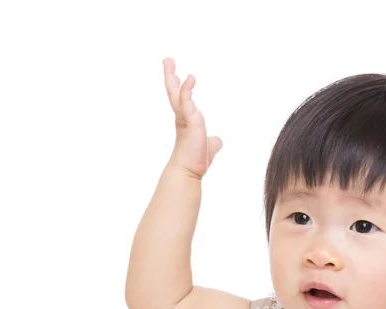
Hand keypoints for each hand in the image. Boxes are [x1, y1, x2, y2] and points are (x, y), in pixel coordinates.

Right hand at [162, 57, 222, 178]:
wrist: (189, 170)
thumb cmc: (196, 160)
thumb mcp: (209, 146)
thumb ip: (213, 141)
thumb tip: (218, 140)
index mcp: (185, 120)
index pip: (180, 99)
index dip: (179, 87)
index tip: (176, 75)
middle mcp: (182, 117)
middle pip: (174, 92)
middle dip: (170, 75)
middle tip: (167, 60)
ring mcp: (185, 117)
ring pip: (177, 93)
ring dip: (172, 76)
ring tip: (168, 60)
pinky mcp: (190, 120)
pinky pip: (187, 101)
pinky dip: (187, 89)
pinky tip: (190, 77)